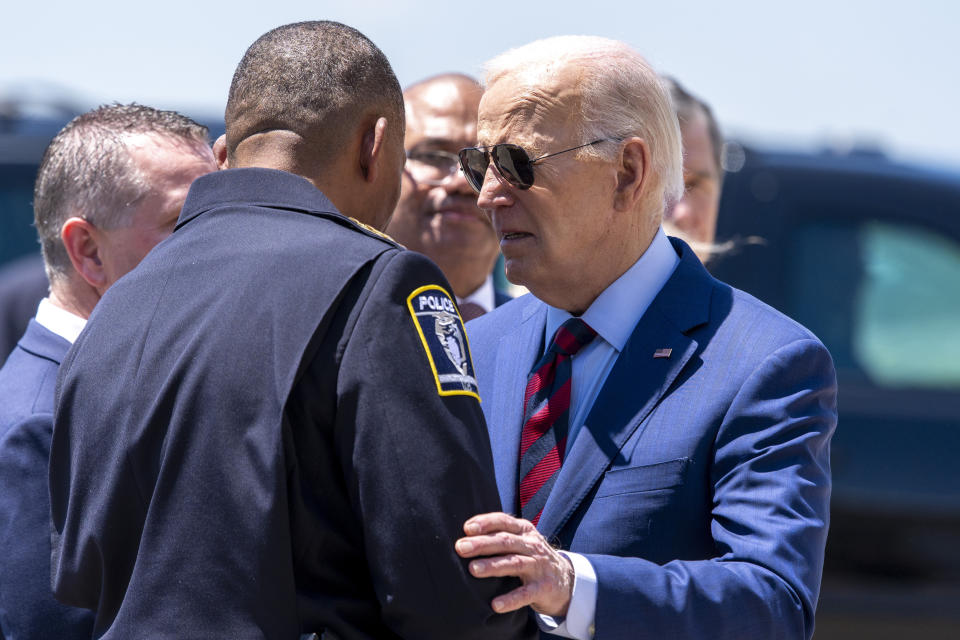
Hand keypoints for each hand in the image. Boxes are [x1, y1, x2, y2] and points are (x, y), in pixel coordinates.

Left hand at [455, 512, 573, 616]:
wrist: (566, 580)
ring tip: (473, 569)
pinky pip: (525, 594)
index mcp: (525, 531)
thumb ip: (501, 535)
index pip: (504, 521)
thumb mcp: (522, 541)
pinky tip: (496, 604)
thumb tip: (466, 535)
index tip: (467, 528)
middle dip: (482, 544)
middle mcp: (532, 546)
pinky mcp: (543, 588)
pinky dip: (511, 599)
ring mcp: (539, 567)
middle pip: (506, 541)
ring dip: (493, 566)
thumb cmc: (533, 558)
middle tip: (461, 548)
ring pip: (514, 563)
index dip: (486, 523)